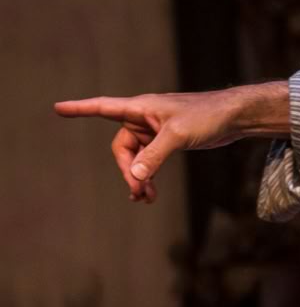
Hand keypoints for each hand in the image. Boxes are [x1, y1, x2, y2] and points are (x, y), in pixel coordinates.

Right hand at [54, 83, 287, 203]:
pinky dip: (148, 176)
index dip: (80, 109)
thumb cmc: (206, 116)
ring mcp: (155, 131)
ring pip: (135, 158)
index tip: (58, 109)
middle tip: (139, 192)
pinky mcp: (167, 141)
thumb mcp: (177, 135)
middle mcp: (143, 118)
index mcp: (140, 109)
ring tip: (146, 198)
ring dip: (138, 177)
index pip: (103, 107)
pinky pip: (149, 161)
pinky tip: (150, 193)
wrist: (233, 117)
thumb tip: (136, 176)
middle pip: (122, 148)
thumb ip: (154, 155)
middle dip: (128, 171)